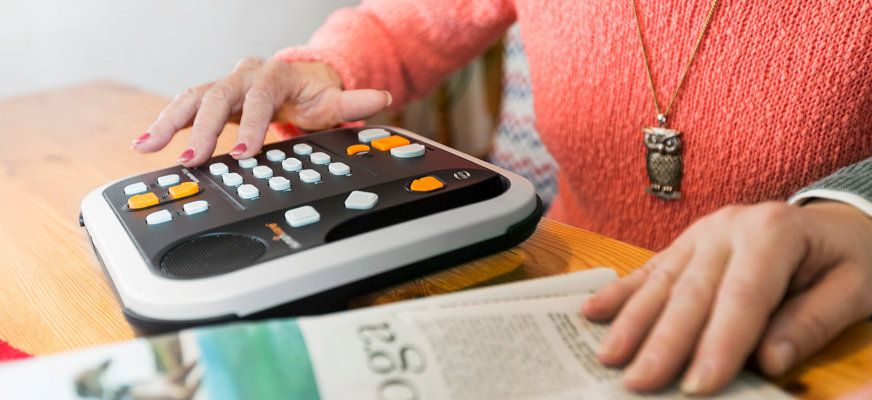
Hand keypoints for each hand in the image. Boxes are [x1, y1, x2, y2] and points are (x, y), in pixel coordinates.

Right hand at [131, 58, 391, 165]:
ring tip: (147, 147)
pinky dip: (164, 125)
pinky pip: (183, 108)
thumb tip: (381, 98)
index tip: (244, 154)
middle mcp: (243, 76)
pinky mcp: (210, 98)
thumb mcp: (333, 100)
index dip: (251, 126)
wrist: (298, 79)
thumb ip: (354, 103)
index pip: (259, 100)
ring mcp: (223, 86)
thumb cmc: (314, 93)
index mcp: (273, 76)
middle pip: (217, 97)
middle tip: (195, 160)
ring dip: (169, 123)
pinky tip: (144, 144)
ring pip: (191, 98)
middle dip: (204, 130)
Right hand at [582, 201, 871, 394]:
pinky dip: (620, 293)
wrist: (836, 221)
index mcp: (774, 234)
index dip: (718, 345)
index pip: (742, 298)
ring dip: (631, 322)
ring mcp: (701, 232)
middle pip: (691, 293)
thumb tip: (768, 362)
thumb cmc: (849, 259)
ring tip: (607, 357)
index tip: (697, 387)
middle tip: (638, 384)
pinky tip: (592, 311)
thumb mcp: (854, 289)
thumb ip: (812, 322)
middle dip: (662, 343)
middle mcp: (729, 228)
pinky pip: (650, 270)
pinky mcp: (686, 243)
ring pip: (662, 282)